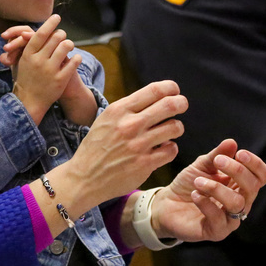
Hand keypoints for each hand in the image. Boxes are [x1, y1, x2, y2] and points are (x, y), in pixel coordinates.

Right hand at [2, 15, 82, 123]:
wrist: (29, 101)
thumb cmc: (25, 79)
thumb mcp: (21, 61)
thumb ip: (27, 46)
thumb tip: (31, 31)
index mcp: (28, 55)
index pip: (41, 33)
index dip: (50, 23)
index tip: (56, 17)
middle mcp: (39, 61)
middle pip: (55, 38)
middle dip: (61, 34)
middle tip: (63, 35)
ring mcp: (50, 70)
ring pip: (65, 47)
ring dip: (69, 44)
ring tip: (69, 45)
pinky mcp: (60, 80)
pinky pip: (73, 62)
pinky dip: (77, 58)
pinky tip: (76, 58)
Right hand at [55, 80, 186, 214]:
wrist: (84, 177)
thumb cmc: (96, 147)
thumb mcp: (106, 120)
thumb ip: (128, 109)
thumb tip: (155, 98)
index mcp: (119, 110)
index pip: (154, 90)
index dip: (170, 88)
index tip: (174, 91)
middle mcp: (130, 125)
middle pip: (169, 105)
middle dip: (181, 102)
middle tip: (182, 104)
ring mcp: (139, 145)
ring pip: (175, 127)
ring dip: (176, 127)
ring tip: (169, 130)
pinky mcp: (145, 164)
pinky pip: (171, 150)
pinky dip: (170, 148)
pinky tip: (162, 149)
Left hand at [152, 138, 265, 242]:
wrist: (167, 204)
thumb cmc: (189, 184)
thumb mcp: (201, 165)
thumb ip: (217, 155)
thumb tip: (232, 142)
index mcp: (240, 186)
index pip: (261, 176)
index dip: (255, 164)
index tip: (239, 153)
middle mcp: (240, 203)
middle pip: (252, 188)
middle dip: (237, 171)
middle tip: (217, 161)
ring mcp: (230, 220)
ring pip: (237, 203)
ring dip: (217, 188)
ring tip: (198, 181)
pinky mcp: (216, 232)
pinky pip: (219, 219)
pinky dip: (206, 203)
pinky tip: (195, 195)